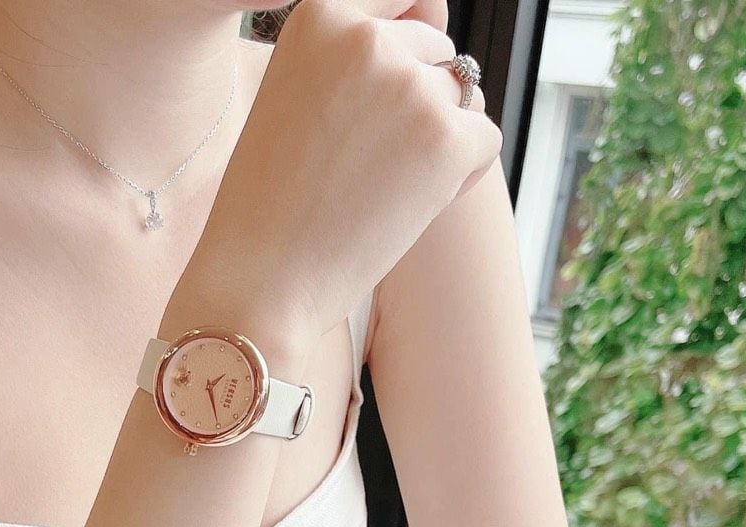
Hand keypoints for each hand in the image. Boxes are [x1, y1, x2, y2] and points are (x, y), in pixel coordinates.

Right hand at [173, 0, 500, 366]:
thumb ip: (364, 50)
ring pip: (463, 97)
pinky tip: (407, 204)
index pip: (400, 1)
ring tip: (379, 187)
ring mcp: (411, 88)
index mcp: (320, 15)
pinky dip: (460, 175)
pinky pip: (484, 139)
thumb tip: (441, 12)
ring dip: (438, 140)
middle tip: (361, 166)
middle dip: (416, 106)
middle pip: (435, 54)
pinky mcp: (446, 140)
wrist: (260, 280)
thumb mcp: (298, 96)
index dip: (397, 55)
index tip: (368, 109)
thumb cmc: (273, 201)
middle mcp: (367, 39)